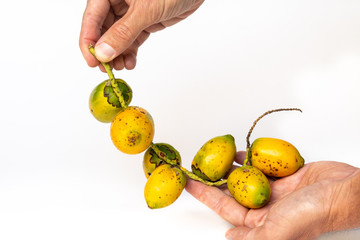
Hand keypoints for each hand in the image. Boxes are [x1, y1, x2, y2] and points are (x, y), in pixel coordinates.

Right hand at [79, 0, 203, 70]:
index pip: (91, 18)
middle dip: (105, 51)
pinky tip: (130, 62)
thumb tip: (103, 53)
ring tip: (120, 67)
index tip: (92, 61)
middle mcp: (117, 1)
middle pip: (102, 29)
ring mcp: (130, 11)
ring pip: (117, 37)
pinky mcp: (144, 20)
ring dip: (117, 54)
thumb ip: (123, 32)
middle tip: (106, 69)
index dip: (89, 41)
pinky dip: (130, 51)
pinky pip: (132, 38)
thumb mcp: (145, 10)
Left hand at [186, 151, 359, 239]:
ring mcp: (275, 190)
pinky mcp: (285, 175)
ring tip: (214, 155)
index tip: (190, 182)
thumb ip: (252, 238)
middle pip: (232, 190)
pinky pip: (261, 165)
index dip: (205, 194)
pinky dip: (249, 158)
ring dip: (230, 166)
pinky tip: (239, 152)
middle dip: (213, 178)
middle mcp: (266, 207)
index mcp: (261, 223)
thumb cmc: (314, 214)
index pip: (224, 207)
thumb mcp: (278, 231)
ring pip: (245, 176)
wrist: (343, 191)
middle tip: (198, 164)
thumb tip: (228, 238)